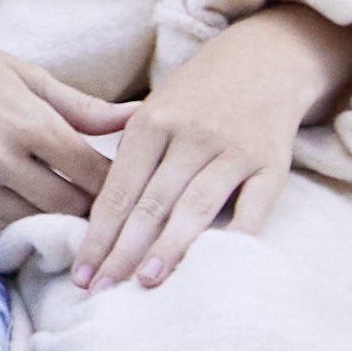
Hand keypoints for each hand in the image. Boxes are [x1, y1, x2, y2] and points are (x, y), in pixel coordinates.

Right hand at [0, 0, 129, 238]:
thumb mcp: (21, 73)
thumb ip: (81, 106)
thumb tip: (138, 117)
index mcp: (30, 123)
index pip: (94, 175)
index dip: (115, 184)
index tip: (123, 186)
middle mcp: (1, 159)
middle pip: (67, 208)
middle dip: (86, 208)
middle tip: (95, 204)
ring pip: (29, 221)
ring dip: (45, 214)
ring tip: (54, 202)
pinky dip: (1, 211)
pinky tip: (2, 191)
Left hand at [69, 2, 351, 292]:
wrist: (263, 61)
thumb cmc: (195, 96)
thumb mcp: (152, 110)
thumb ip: (126, 153)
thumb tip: (92, 213)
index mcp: (150, 124)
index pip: (117, 190)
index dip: (97, 234)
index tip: (80, 272)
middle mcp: (190, 136)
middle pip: (150, 203)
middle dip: (122, 251)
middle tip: (99, 290)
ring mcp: (232, 150)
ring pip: (195, 207)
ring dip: (168, 248)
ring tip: (145, 282)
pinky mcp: (271, 164)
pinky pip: (253, 207)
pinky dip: (236, 237)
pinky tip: (216, 265)